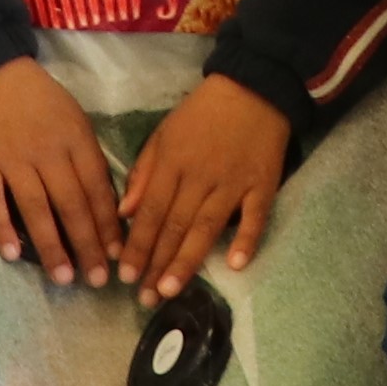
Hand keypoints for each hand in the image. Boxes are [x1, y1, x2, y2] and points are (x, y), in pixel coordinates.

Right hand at [0, 57, 123, 284]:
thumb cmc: (38, 99)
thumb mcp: (74, 118)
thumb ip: (87, 157)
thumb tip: (105, 202)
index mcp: (75, 139)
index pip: (97, 188)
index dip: (108, 224)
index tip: (118, 254)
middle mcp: (48, 152)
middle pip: (71, 204)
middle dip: (87, 244)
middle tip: (97, 279)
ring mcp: (13, 159)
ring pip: (36, 208)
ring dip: (51, 245)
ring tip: (62, 277)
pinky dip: (3, 228)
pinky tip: (12, 254)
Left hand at [118, 72, 289, 300]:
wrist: (253, 87)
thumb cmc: (202, 114)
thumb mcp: (163, 134)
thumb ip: (143, 173)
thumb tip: (124, 214)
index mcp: (173, 163)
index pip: (150, 211)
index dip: (137, 245)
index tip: (125, 276)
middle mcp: (200, 176)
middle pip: (175, 225)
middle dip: (157, 264)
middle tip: (145, 298)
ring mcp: (233, 181)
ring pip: (208, 227)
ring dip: (188, 260)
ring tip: (172, 290)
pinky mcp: (263, 183)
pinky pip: (255, 216)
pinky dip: (247, 239)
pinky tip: (237, 265)